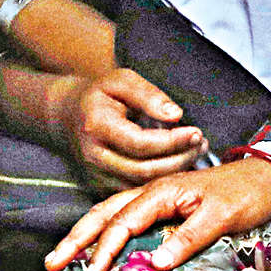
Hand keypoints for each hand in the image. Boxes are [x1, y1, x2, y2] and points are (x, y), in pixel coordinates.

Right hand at [46, 159, 270, 270]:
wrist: (268, 178)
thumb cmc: (247, 195)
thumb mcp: (222, 216)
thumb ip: (189, 238)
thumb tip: (156, 263)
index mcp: (163, 192)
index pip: (123, 222)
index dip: (104, 248)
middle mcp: (154, 192)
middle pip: (105, 213)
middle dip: (77, 237)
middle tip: (52, 261)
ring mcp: (157, 199)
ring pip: (111, 213)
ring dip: (85, 233)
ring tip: (63, 256)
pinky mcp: (164, 207)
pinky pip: (126, 217)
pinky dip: (105, 231)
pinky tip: (98, 247)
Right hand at [51, 69, 206, 190]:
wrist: (68, 115)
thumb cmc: (100, 94)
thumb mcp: (122, 80)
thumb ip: (149, 95)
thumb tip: (176, 115)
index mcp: (97, 126)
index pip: (140, 142)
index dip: (172, 141)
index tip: (196, 132)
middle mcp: (95, 155)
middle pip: (144, 169)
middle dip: (180, 159)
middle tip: (202, 144)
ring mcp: (97, 174)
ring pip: (143, 184)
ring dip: (175, 171)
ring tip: (196, 152)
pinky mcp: (102, 186)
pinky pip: (137, 190)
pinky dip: (162, 180)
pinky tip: (179, 163)